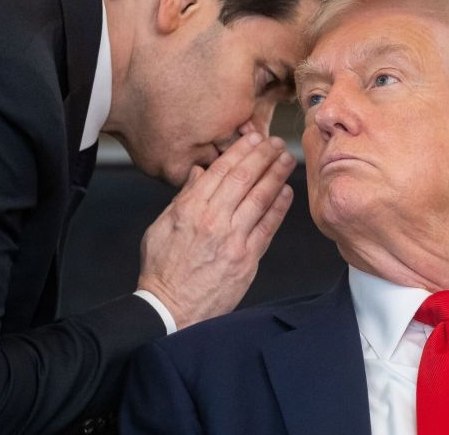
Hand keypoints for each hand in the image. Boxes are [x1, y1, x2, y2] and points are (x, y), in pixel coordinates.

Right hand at [137, 133, 295, 328]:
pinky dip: (279, 208)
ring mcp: (232, 240)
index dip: (240, 152)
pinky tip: (287, 193)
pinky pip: (268, 228)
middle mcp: (213, 221)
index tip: (253, 138)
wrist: (170, 309)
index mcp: (190, 210)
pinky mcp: (246, 260)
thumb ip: (184, 198)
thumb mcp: (161, 227)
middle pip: (244, 179)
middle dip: (263, 156)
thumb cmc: (162, 270)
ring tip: (287, 160)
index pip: (221, 171)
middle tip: (276, 143)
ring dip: (276, 176)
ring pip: (260, 199)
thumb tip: (200, 173)